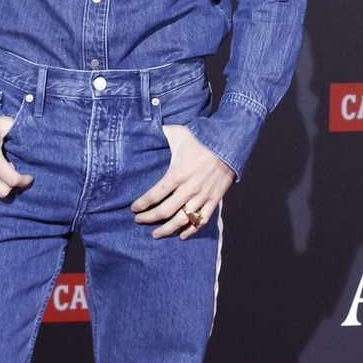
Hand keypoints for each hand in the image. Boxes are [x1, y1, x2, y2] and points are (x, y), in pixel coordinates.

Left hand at [131, 124, 234, 238]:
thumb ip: (162, 132)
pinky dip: (191, 230)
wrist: (229, 143)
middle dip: (149, 218)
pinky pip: (201, 220)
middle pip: (165, 211)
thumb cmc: (201, 137)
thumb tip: (148, 126)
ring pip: (181, 220)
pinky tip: (181, 235)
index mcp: (177, 173)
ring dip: (167, 229)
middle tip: (139, 221)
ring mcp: (202, 196)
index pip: (154, 195)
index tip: (133, 208)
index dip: (142, 204)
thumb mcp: (178, 133)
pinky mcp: (214, 200)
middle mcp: (189, 188)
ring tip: (156, 234)